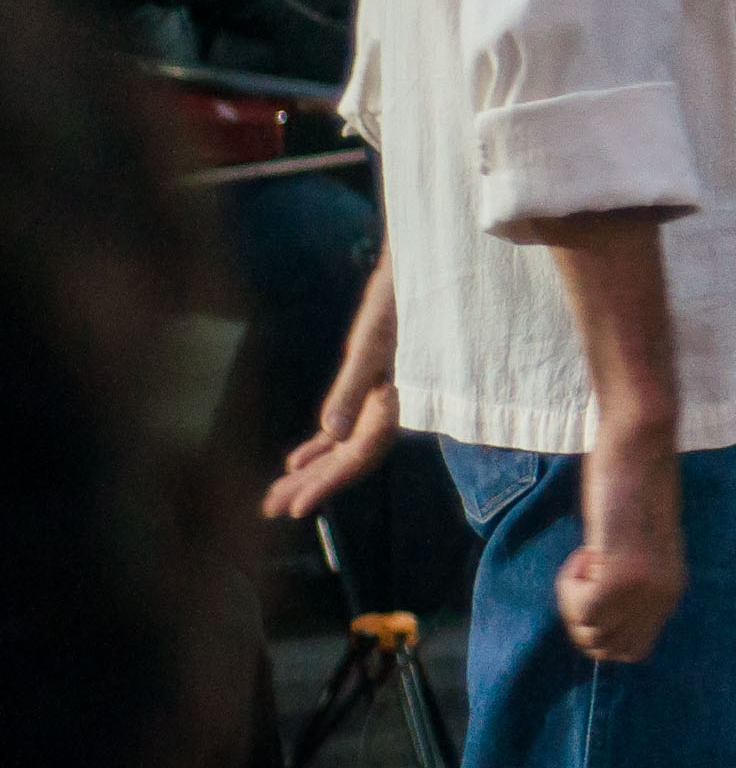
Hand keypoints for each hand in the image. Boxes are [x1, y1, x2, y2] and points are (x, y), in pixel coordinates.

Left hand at [267, 250, 399, 520]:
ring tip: (279, 493)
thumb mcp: (376, 334)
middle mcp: (391, 400)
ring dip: (315, 467)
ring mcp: (383, 391)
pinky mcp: (376, 377)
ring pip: (348, 442)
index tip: (296, 511)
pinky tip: (302, 457)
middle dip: (312, 483)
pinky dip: (325, 441)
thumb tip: (333, 431)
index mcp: (397, 395)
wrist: (432, 256)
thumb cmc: (405, 290)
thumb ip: (356, 384)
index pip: (360, 453)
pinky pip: (350, 421)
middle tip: (271, 509)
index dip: (329, 482)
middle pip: (351, 455)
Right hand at [556, 420, 685, 662]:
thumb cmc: (630, 486)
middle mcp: (664, 596)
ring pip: (591, 634)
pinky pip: (581, 611)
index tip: (596, 581)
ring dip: (575, 599)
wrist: (639, 447)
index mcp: (671, 590)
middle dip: (583, 617)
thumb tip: (598, 624)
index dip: (601, 625)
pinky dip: (569, 585)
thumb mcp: (638, 546)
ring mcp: (645, 590)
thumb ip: (630, 583)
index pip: (632, 649)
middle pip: (608, 649)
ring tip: (590, 555)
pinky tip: (586, 550)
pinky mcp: (621, 576)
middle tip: (587, 570)